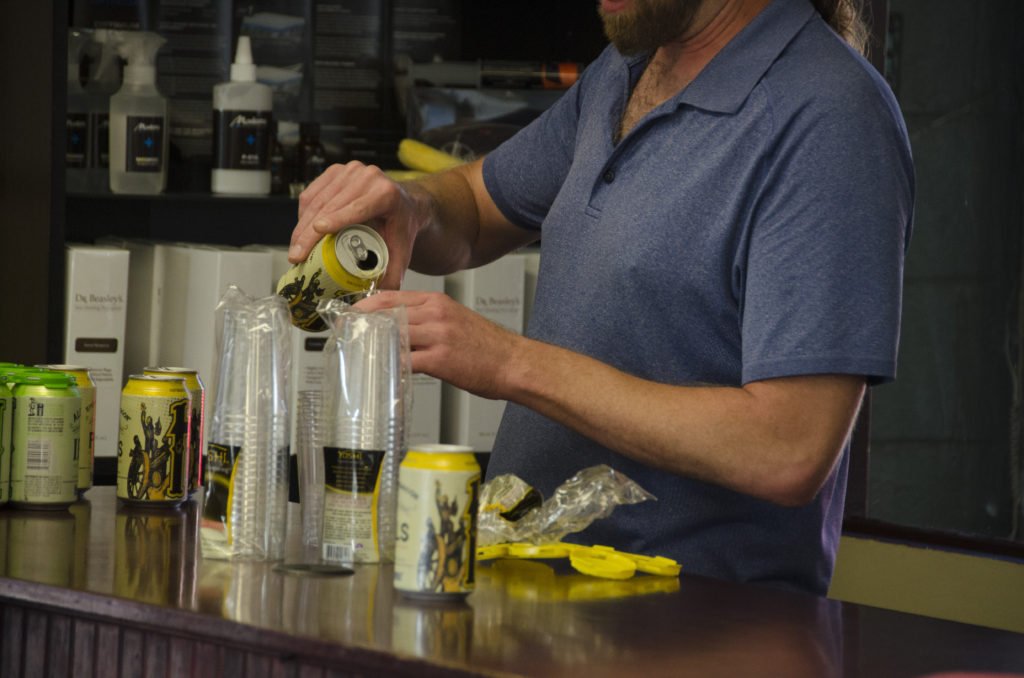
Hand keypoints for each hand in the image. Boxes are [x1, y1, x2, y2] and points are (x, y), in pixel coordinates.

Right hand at [288, 161, 419, 289]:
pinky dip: (303, 215)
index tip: (318, 230)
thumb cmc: (401, 226)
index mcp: (386, 194)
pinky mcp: (335, 171)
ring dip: (301, 226)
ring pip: (316, 200)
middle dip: (309, 233)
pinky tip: (300, 233)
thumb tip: (378, 298)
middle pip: (330, 206)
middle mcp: (368, 177)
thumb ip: (394, 275)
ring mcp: (349, 170)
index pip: (358, 207)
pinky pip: (311, 193)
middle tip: (296, 257)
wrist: (405, 203)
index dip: (337, 218)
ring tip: (295, 250)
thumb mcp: (402, 250)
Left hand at [355, 290, 521, 400]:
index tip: (350, 316)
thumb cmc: (487, 347)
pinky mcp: (441, 359)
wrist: (514, 363)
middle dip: (361, 325)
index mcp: (438, 301)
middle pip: (386, 314)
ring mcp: (438, 335)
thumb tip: (398, 329)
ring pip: (393, 335)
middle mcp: (436, 313)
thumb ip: (427, 319)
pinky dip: (391, 367)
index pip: (391, 297)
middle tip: (345, 335)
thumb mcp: (455, 319)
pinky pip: (406, 361)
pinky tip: (381, 372)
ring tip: (357, 354)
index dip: (365, 306)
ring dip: (372, 346)